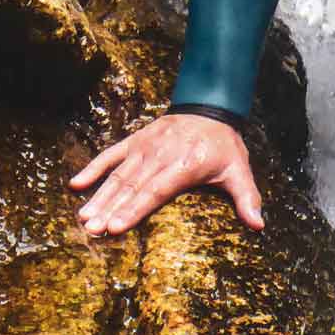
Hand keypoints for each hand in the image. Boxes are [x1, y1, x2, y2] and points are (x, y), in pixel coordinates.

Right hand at [71, 113, 262, 236]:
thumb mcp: (238, 169)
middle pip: (133, 186)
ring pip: (119, 174)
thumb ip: (246, 197)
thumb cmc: (223, 145)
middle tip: (91, 230)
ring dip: (100, 196)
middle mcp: (161, 155)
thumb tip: (259, 225)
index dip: (135, 209)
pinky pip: (111, 154)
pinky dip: (94, 168)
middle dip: (111, 209)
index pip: (156, 191)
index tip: (116, 228)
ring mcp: (146, 147)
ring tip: (84, 218)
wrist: (210, 105)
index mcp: (185, 165)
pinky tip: (76, 184)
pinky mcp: (136, 140)